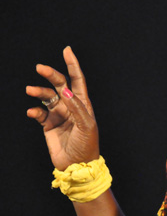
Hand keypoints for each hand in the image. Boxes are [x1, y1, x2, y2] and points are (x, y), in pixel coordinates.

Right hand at [26, 46, 99, 170]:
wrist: (77, 165)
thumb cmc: (87, 145)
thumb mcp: (86, 125)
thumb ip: (76, 107)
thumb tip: (64, 90)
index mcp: (83, 104)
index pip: (77, 80)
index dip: (73, 65)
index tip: (67, 50)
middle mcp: (70, 106)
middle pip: (59, 84)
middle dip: (50, 75)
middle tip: (40, 67)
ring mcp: (59, 115)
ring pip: (47, 97)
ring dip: (39, 92)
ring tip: (30, 90)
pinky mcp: (48, 125)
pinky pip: (39, 113)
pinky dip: (34, 111)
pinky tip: (32, 112)